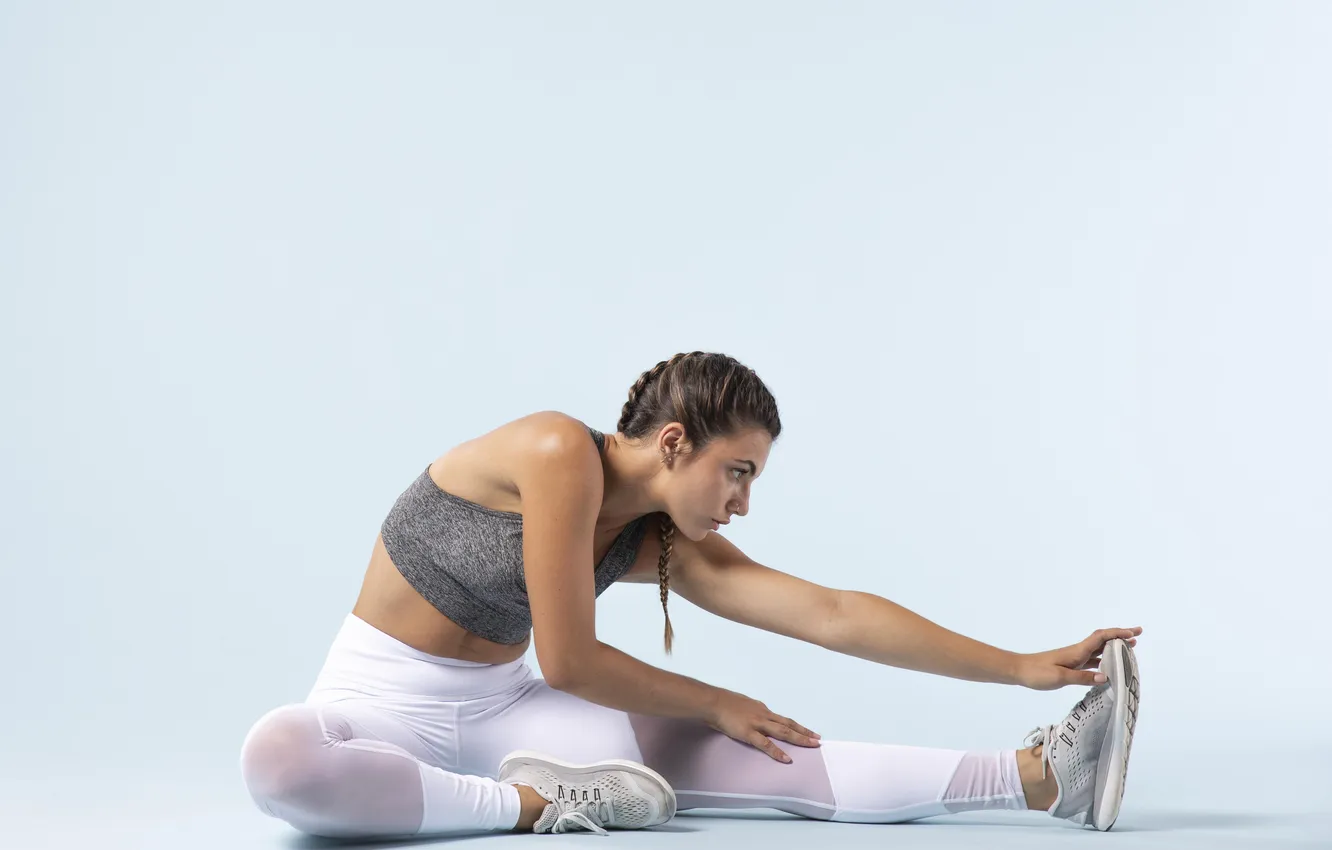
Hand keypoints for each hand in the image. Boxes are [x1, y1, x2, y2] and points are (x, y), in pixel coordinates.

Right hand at [703, 688, 821, 762]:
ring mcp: (758, 723)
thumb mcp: (742, 704)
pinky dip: (778, 752)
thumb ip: (751, 711)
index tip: (807, 731)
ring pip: (783, 732)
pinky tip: (787, 759)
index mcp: (762, 709)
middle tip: (818, 739)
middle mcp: (764, 715)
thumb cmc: (724, 702)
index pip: (783, 719)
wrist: (713, 702)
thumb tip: (756, 715)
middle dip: (804, 732)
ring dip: (799, 738)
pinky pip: (766, 744)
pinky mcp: (749, 733)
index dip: (796, 726)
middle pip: (788, 724)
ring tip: (812, 745)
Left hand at [1014, 627, 1142, 690]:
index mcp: (1077, 651)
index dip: (1118, 633)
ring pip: (1099, 650)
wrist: (1018, 670)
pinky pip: (1092, 660)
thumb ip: (1082, 677)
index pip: (1101, 637)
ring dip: (1114, 648)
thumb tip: (1106, 677)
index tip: (1134, 632)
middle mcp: (1078, 652)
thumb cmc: (1037, 673)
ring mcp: (1074, 658)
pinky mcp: (1070, 666)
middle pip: (1103, 640)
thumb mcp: (1060, 677)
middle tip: (1138, 635)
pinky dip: (1104, 660)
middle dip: (1121, 636)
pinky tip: (1109, 666)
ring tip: (1130, 649)